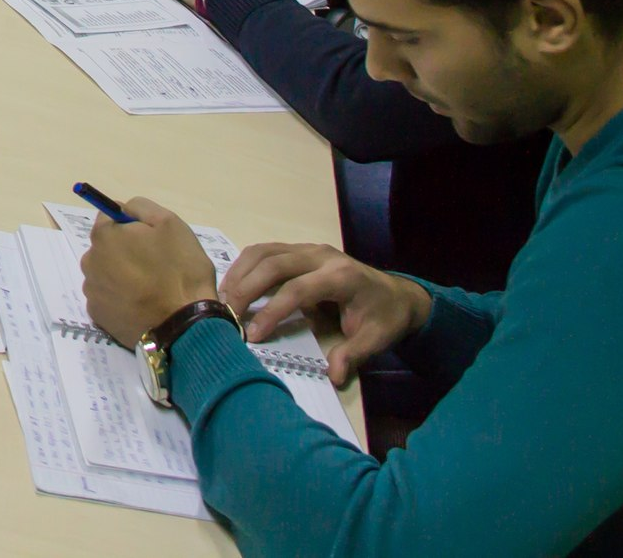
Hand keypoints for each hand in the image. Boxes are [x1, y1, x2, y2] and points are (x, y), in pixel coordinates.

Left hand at [82, 197, 221, 343]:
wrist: (185, 325)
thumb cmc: (179, 270)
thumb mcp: (169, 223)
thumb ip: (140, 207)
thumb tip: (122, 209)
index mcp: (103, 236)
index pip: (109, 218)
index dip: (131, 226)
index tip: (151, 240)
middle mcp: (89, 261)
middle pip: (106, 246)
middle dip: (125, 250)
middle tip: (155, 265)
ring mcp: (92, 291)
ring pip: (106, 272)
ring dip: (122, 274)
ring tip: (150, 287)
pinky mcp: (98, 315)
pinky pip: (107, 296)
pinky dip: (120, 297)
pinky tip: (141, 304)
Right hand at [221, 242, 431, 386]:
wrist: (398, 295)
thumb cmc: (385, 317)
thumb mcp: (376, 339)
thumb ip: (352, 354)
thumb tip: (332, 375)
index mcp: (341, 276)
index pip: (297, 289)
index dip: (272, 311)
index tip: (253, 335)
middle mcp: (321, 256)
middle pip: (273, 264)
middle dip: (246, 289)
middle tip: (228, 315)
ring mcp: (309, 249)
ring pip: (264, 251)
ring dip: (240, 273)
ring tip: (224, 299)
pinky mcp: (300, 250)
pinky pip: (265, 251)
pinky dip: (245, 266)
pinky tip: (234, 285)